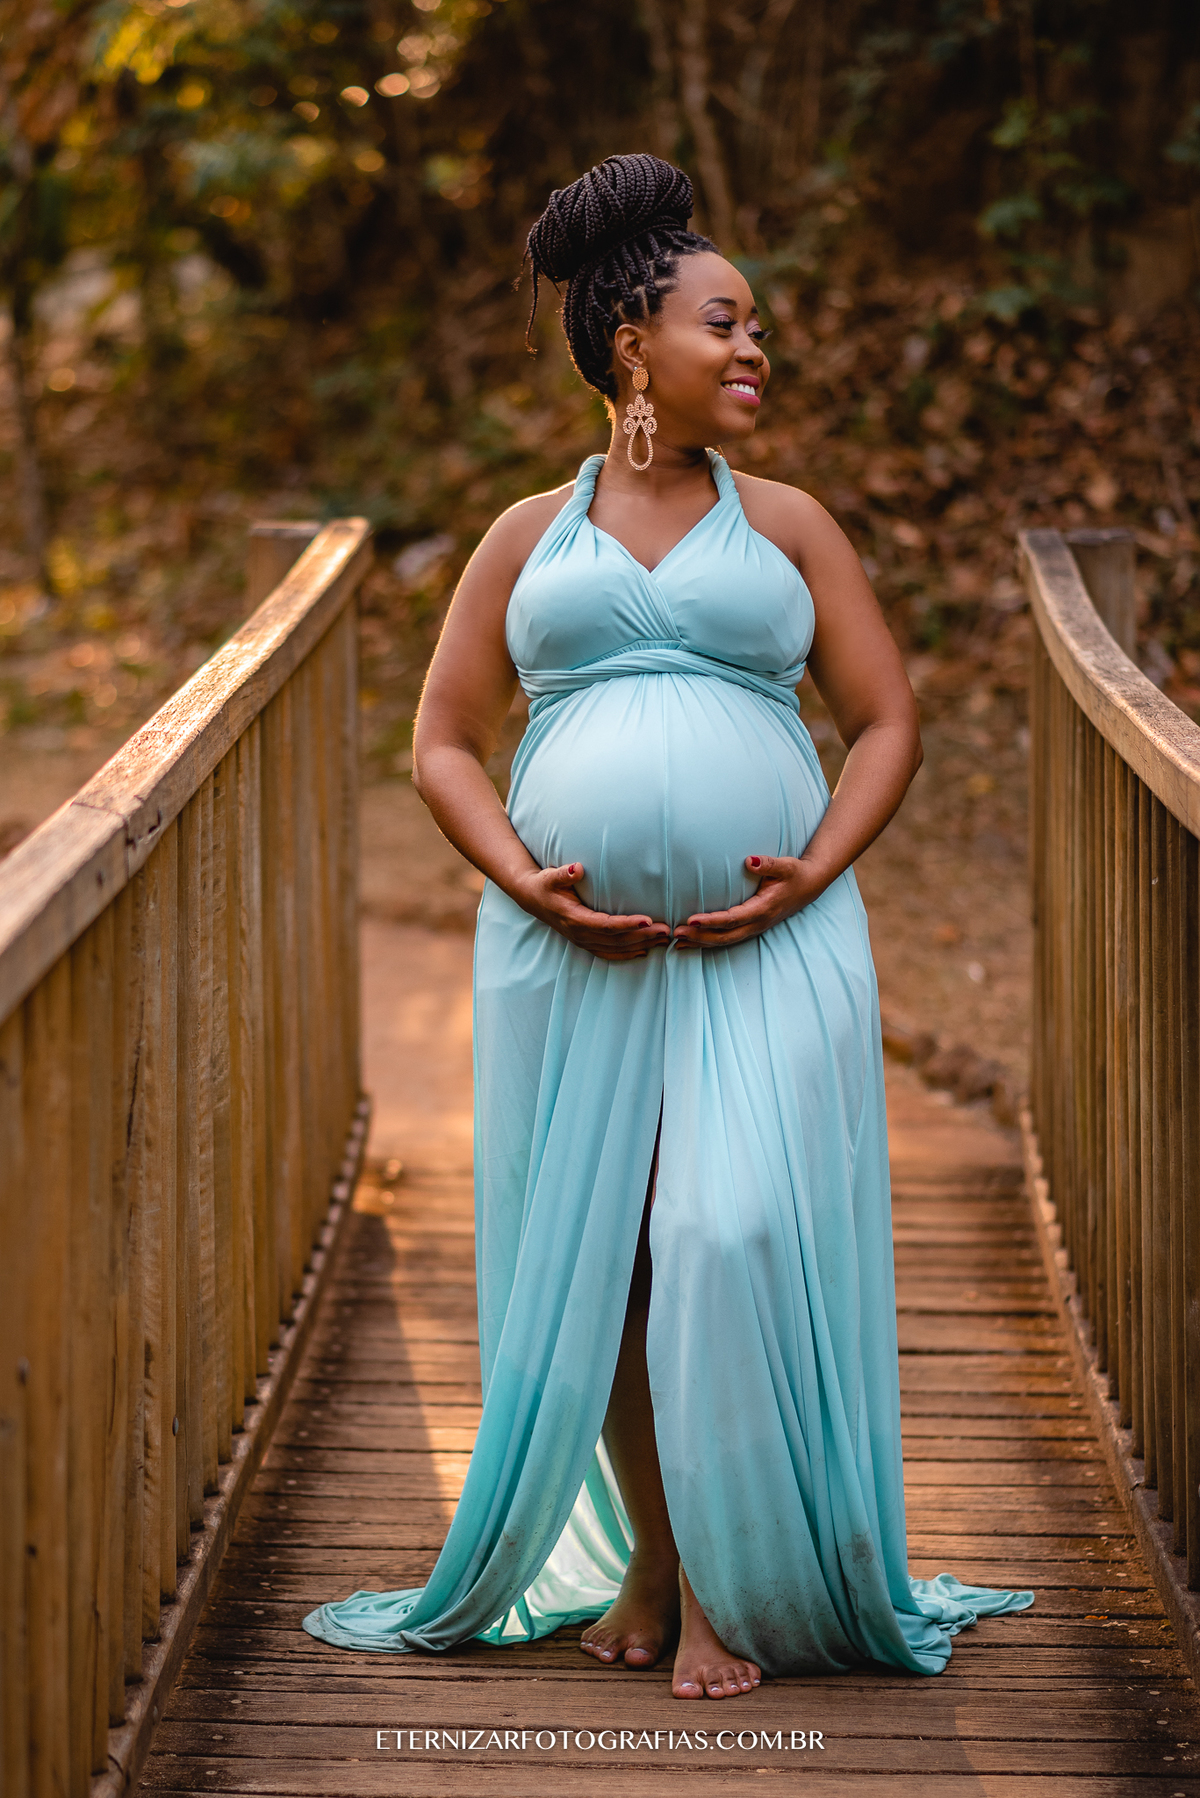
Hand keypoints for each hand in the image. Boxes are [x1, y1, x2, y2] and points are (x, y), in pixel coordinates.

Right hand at [512, 862, 671, 960]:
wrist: (532, 899)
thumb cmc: (545, 885)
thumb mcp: (550, 876)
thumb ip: (563, 874)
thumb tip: (576, 868)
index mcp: (574, 918)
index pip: (606, 925)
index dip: (627, 924)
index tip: (648, 920)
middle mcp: (580, 934)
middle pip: (616, 939)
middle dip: (643, 936)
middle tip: (666, 930)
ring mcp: (583, 941)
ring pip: (616, 948)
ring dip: (641, 944)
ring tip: (663, 939)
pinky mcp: (585, 942)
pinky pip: (609, 953)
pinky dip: (627, 954)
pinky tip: (644, 950)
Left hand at [671, 854, 821, 949]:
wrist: (810, 886)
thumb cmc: (795, 874)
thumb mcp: (786, 866)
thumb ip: (768, 864)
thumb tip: (749, 860)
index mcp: (763, 908)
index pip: (733, 918)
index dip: (711, 921)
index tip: (690, 920)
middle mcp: (758, 923)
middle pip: (725, 936)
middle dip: (700, 936)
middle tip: (676, 933)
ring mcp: (755, 928)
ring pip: (725, 941)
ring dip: (701, 942)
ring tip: (677, 941)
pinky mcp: (751, 928)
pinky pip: (728, 939)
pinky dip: (708, 942)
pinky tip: (692, 942)